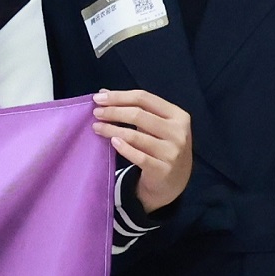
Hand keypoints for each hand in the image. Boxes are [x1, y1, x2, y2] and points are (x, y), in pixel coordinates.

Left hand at [94, 88, 195, 210]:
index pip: (144, 98)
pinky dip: (123, 148)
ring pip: (135, 135)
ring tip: (97, 127)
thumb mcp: (155, 126)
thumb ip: (134, 109)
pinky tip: (112, 142)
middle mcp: (178, 132)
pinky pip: (138, 156)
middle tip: (96, 113)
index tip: (98, 98)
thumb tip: (103, 93)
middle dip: (113, 112)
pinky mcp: (163, 169)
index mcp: (178, 115)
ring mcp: (172, 152)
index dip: (119, 96)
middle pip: (138, 115)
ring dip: (112, 129)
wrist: (173, 182)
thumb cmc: (161, 148)